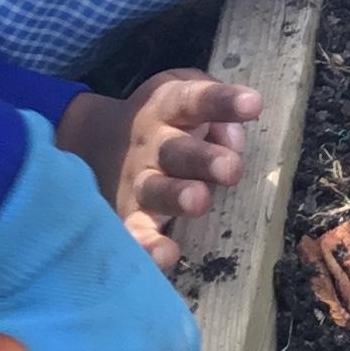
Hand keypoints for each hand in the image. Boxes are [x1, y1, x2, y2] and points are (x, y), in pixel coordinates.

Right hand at [56, 72, 262, 268]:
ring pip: (156, 190)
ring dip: (177, 196)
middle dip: (203, 159)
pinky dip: (146, 245)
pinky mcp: (130, 215)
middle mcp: (152, 145)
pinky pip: (136, 231)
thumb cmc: (165, 119)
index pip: (195, 100)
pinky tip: (165, 256)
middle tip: (230, 168)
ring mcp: (139, 182)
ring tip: (199, 200)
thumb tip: (234, 139)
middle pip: (175, 150)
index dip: (223, 101)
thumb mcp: (185, 94)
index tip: (252, 104)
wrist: (97, 140)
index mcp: (168, 108)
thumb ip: (214, 105)